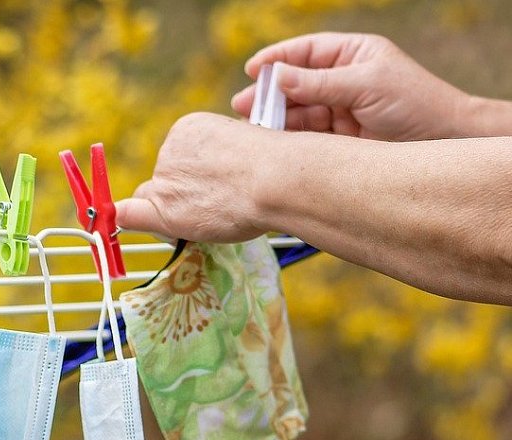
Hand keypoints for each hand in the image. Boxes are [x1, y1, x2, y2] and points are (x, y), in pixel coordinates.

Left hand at [115, 113, 275, 242]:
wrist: (276, 178)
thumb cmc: (275, 166)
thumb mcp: (244, 144)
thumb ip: (219, 158)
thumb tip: (215, 174)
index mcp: (190, 128)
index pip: (178, 159)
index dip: (192, 176)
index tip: (214, 184)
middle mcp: (170, 149)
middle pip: (164, 179)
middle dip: (180, 193)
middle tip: (218, 203)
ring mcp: (164, 177)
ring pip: (156, 199)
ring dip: (174, 211)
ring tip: (216, 212)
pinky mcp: (162, 204)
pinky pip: (130, 213)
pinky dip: (125, 218)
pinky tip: (116, 224)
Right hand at [230, 33, 470, 140]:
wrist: (443, 141)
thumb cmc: (415, 103)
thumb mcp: (365, 85)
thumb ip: (319, 83)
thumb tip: (277, 76)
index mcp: (352, 55)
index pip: (307, 52)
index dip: (277, 59)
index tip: (252, 69)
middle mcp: (342, 80)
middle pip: (295, 83)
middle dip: (268, 93)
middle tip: (242, 104)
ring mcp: (338, 109)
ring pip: (296, 111)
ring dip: (274, 118)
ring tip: (251, 127)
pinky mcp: (337, 138)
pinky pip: (305, 135)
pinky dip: (287, 138)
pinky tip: (271, 142)